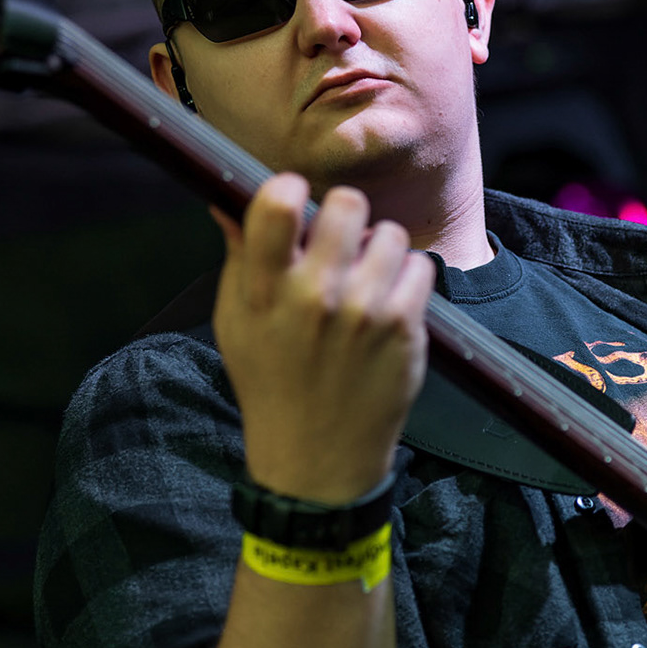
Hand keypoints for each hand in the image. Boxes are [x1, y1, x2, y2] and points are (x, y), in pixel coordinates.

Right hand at [210, 173, 434, 504]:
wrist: (317, 458)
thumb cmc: (272, 383)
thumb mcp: (236, 322)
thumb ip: (239, 256)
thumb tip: (226, 196)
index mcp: (265, 290)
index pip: (277, 204)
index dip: (290, 189)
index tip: (296, 203)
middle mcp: (315, 295)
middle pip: (347, 204)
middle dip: (345, 216)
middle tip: (340, 243)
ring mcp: (365, 311)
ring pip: (390, 234)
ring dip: (380, 251)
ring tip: (366, 281)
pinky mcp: (404, 327)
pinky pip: (420, 268)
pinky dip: (407, 281)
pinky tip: (388, 305)